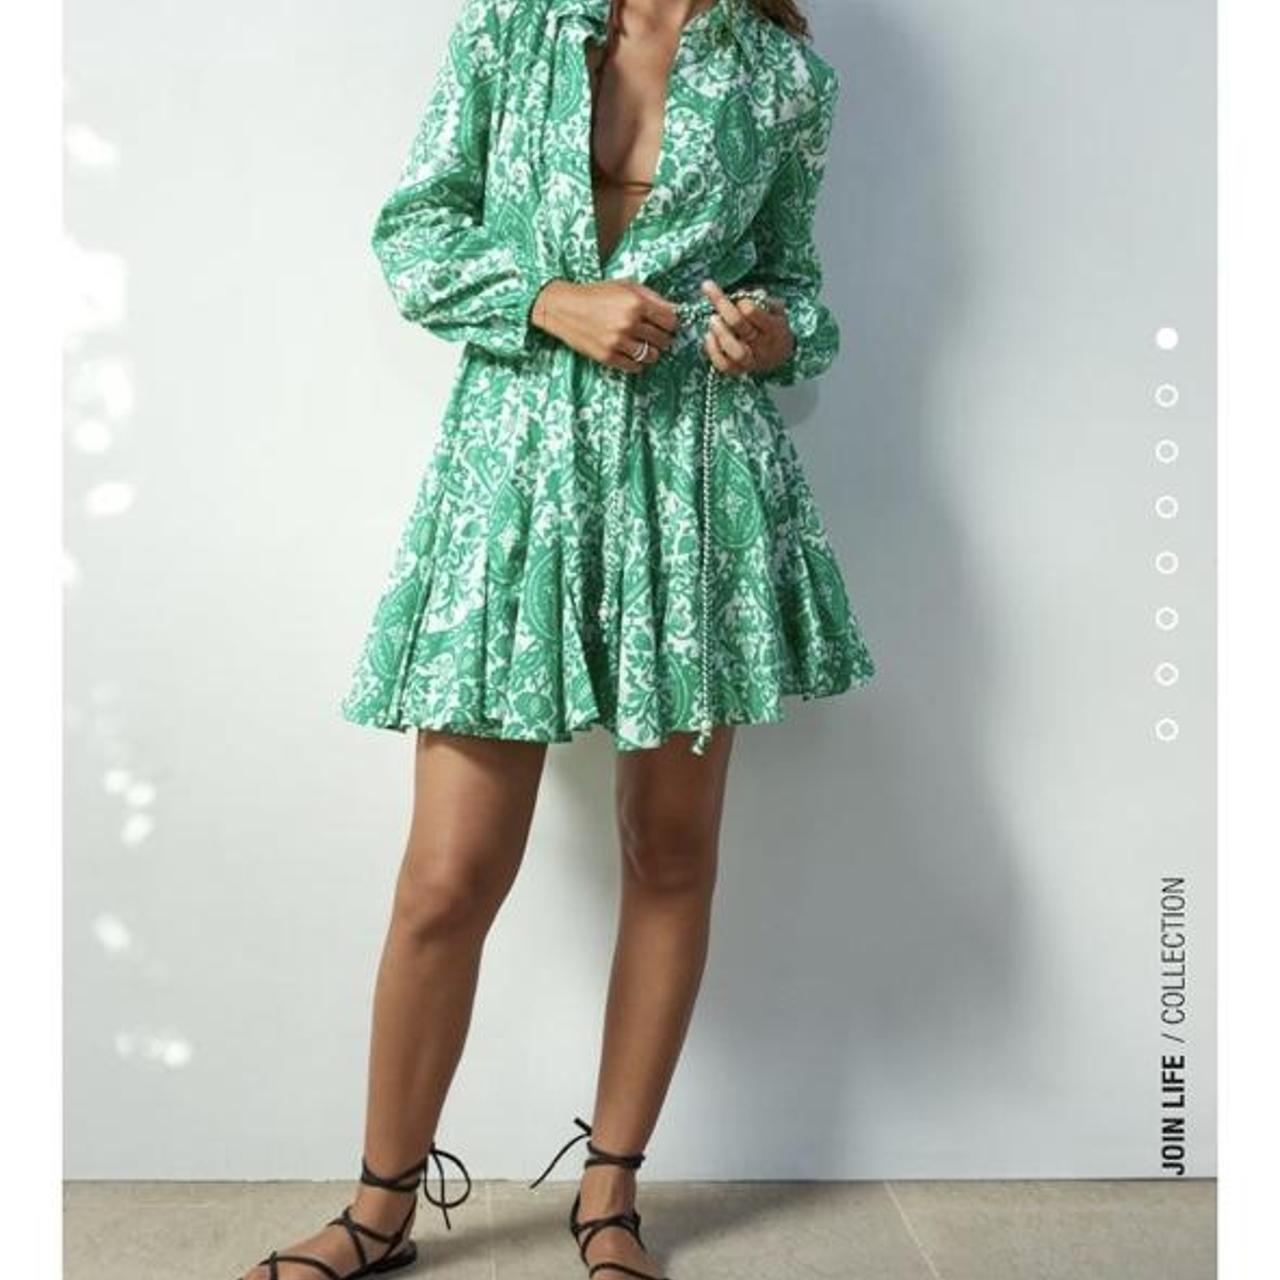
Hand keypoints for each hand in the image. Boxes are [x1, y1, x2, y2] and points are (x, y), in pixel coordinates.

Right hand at [531, 279, 679, 371]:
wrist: (564, 307)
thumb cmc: (597, 294)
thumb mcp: (626, 286)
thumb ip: (653, 298)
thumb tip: (677, 310)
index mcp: (636, 303)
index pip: (671, 321)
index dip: (671, 324)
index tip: (667, 324)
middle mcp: (629, 323)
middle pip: (663, 340)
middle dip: (663, 338)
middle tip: (654, 335)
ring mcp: (618, 342)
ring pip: (651, 356)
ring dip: (651, 351)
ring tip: (642, 344)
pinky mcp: (608, 356)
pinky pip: (635, 367)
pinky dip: (637, 362)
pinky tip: (631, 353)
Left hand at [699, 278, 793, 376]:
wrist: (779, 354)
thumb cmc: (772, 325)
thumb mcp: (774, 309)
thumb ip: (762, 300)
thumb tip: (745, 294)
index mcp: (773, 327)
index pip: (753, 312)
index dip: (742, 302)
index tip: (737, 298)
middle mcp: (763, 346)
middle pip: (740, 326)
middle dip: (723, 308)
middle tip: (710, 293)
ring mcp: (751, 361)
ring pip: (735, 351)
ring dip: (720, 332)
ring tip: (712, 319)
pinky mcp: (738, 370)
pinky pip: (724, 365)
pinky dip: (713, 350)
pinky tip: (709, 336)